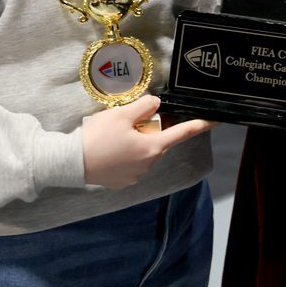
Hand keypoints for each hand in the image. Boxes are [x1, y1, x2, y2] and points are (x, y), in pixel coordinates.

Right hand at [82, 95, 210, 188]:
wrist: (70, 163)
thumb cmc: (97, 137)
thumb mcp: (121, 114)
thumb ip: (144, 106)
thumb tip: (156, 105)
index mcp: (152, 147)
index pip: (182, 133)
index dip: (200, 125)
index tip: (215, 120)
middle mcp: (148, 164)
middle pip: (157, 140)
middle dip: (148, 128)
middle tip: (128, 121)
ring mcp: (135, 175)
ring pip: (143, 151)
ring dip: (136, 141)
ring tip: (113, 135)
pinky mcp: (122, 181)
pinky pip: (131, 162)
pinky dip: (125, 153)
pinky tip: (108, 148)